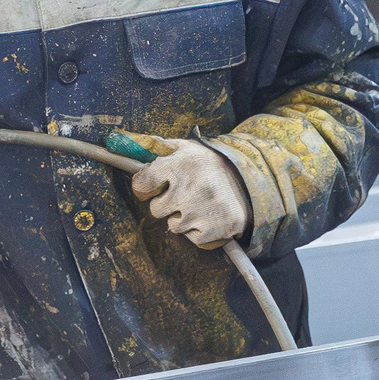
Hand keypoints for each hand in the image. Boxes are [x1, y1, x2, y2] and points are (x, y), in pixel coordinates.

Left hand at [126, 136, 251, 249]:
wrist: (250, 182)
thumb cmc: (211, 165)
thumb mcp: (187, 148)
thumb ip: (159, 147)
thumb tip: (128, 141)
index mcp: (181, 164)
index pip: (142, 183)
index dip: (146, 186)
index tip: (154, 186)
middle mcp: (190, 187)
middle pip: (155, 209)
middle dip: (166, 203)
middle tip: (183, 194)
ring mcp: (202, 211)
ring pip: (172, 226)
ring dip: (182, 218)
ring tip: (199, 204)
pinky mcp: (213, 230)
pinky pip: (190, 237)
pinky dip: (197, 230)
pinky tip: (209, 216)